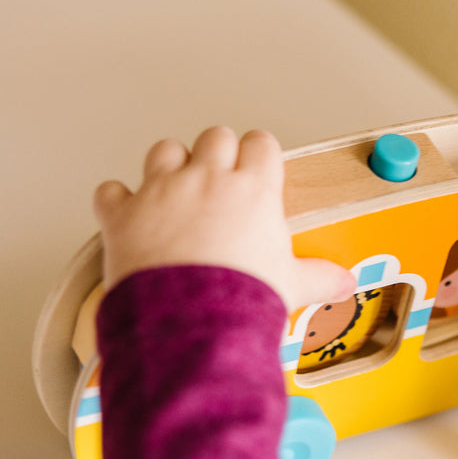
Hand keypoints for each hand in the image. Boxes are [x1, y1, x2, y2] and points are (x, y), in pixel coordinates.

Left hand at [93, 126, 355, 310]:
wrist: (194, 322)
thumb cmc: (244, 298)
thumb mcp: (292, 286)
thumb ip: (320, 277)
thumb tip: (345, 283)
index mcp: (253, 189)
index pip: (261, 144)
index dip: (260, 156)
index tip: (259, 171)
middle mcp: (207, 179)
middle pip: (215, 137)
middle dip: (218, 155)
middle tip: (220, 182)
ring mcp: (162, 192)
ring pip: (165, 149)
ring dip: (171, 165)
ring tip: (177, 191)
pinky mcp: (124, 215)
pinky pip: (112, 191)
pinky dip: (119, 201)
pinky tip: (128, 214)